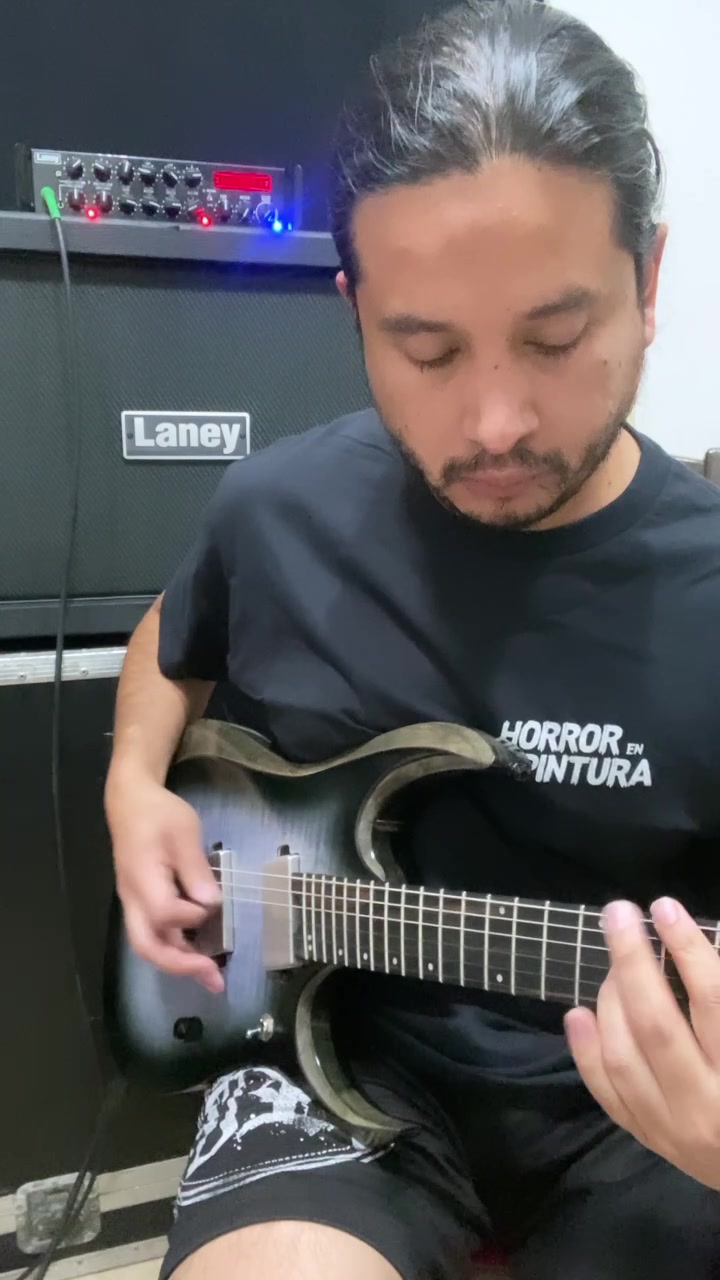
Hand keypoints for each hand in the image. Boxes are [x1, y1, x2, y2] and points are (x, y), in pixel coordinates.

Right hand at [107, 776, 223, 992]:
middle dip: (181, 966)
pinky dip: (175, 948)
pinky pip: (153, 933)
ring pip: (149, 944)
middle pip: (147, 946)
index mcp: (142, 880)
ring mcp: (134, 902)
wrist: (131, 801)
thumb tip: (211, 904)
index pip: (164, 914)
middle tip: (216, 979)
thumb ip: (196, 869)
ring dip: (179, 962)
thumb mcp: (184, 832)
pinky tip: (197, 952)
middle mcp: (133, 899)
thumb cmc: (158, 813)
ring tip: (211, 974)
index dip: (191, 916)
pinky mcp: (140, 900)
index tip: (211, 902)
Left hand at [565, 897, 719, 1189]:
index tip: (665, 908)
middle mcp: (709, 1106)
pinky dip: (586, 1050)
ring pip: (623, 1055)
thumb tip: (699, 946)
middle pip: (657, 1024)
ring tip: (612, 962)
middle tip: (617, 913)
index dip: (688, 949)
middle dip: (632, 960)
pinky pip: (607, 1092)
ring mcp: (674, 1129)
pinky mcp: (651, 1140)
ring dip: (609, 998)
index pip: (713, 1000)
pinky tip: (579, 1012)